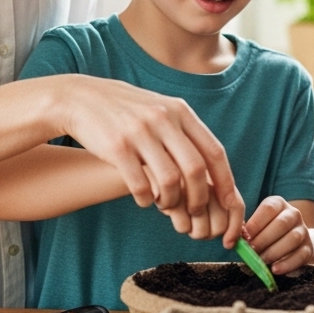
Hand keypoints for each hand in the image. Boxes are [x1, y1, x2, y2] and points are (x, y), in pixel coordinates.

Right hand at [55, 74, 244, 247]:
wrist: (83, 99)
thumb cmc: (128, 111)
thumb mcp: (162, 110)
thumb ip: (186, 134)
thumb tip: (213, 169)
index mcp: (180, 111)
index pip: (214, 151)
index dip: (226, 181)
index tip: (230, 203)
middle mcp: (164, 119)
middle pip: (195, 169)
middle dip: (199, 199)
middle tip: (194, 213)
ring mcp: (140, 132)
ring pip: (169, 181)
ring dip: (171, 201)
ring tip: (165, 204)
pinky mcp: (117, 147)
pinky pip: (139, 185)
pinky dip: (146, 199)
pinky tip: (144, 199)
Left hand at [244, 196, 313, 275]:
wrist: (294, 241)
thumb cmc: (268, 231)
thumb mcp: (259, 224)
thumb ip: (249, 229)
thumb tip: (237, 236)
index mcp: (279, 204)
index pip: (269, 209)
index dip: (256, 223)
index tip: (245, 237)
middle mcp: (293, 214)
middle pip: (281, 224)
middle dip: (264, 239)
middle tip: (251, 251)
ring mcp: (303, 230)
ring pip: (293, 238)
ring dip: (274, 251)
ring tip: (261, 261)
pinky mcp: (309, 247)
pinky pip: (301, 255)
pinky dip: (287, 264)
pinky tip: (275, 269)